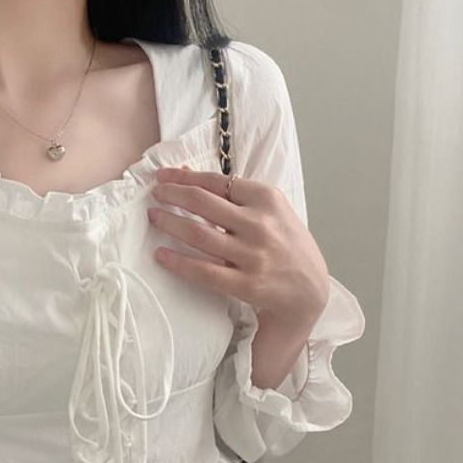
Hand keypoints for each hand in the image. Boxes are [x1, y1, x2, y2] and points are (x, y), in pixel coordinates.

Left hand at [148, 164, 329, 329]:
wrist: (309, 289)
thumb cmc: (285, 244)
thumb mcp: (269, 210)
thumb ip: (232, 193)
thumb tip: (185, 173)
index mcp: (266, 198)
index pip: (216, 181)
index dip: (184, 178)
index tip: (162, 177)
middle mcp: (259, 224)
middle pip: (202, 203)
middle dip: (172, 195)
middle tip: (154, 195)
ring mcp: (252, 255)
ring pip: (199, 234)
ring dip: (169, 223)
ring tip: (153, 218)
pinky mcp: (245, 284)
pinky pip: (203, 271)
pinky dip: (178, 262)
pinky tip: (161, 255)